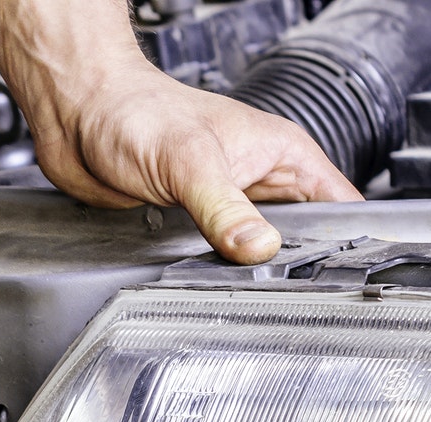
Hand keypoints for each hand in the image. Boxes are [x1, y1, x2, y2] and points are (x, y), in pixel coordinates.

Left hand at [0, 0, 359, 262]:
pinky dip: (228, 274)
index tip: (351, 276)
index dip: (352, 242)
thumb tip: (260, 247)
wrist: (77, 114)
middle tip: (302, 300)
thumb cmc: (132, 111)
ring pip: (269, 253)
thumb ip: (226, 209)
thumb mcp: (189, 163)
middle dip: (305, 268)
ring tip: (264, 297)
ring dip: (263, 273)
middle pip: (310, 238)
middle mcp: (264, 180)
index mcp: (282, 154)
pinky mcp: (204, 223)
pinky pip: (230, 258)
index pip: (343, 205)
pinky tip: (226, 285)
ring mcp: (235, 203)